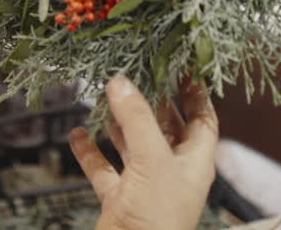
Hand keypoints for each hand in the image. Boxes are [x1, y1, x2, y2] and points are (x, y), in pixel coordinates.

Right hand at [69, 76, 218, 229]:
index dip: (195, 93)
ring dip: (119, 123)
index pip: (202, 119)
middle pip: (164, 127)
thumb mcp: (152, 159)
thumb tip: (121, 82)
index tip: (183, 67)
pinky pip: (104, 169)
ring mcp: (145, 185)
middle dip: (150, 102)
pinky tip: (78, 135)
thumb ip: (136, 118)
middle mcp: (171, 170)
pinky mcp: (120, 198)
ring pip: (132, 145)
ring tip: (104, 96)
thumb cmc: (158, 219)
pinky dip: (91, 152)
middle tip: (136, 72)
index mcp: (194, 161)